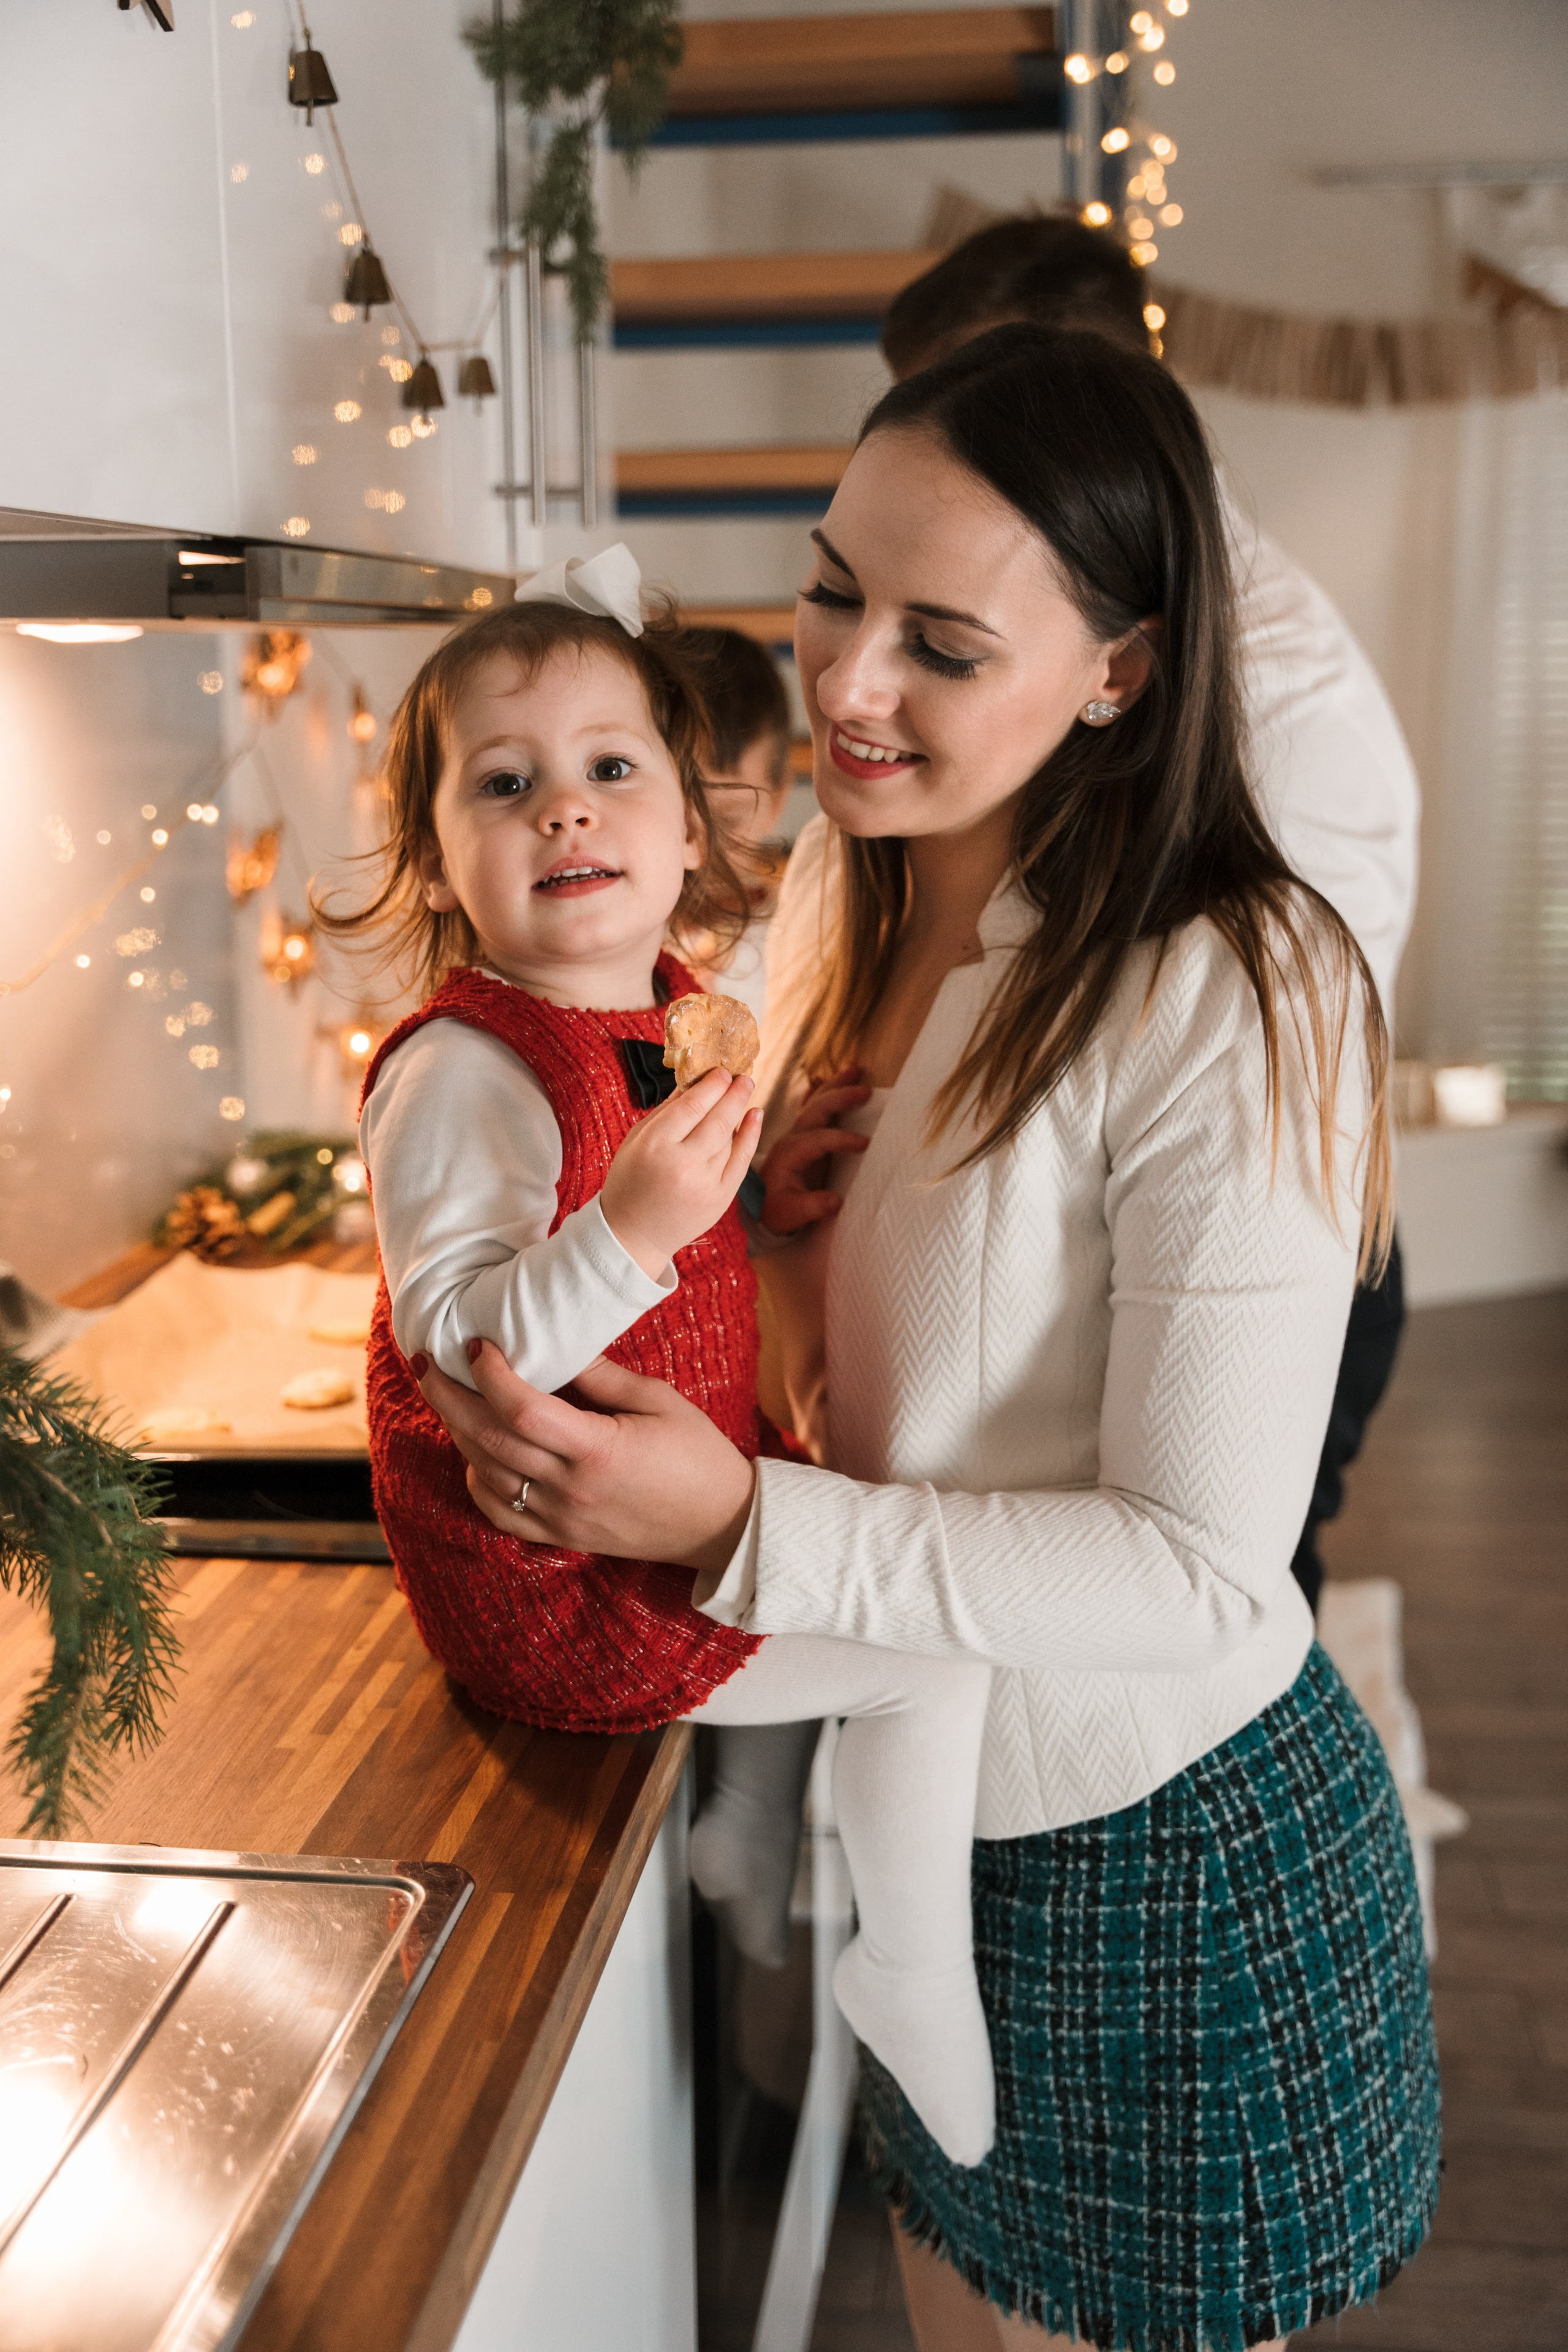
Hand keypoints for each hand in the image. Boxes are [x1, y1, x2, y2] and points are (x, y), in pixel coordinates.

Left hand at [414, 1342, 755, 1576]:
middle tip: (426, 1361)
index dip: (490, 1374)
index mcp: (597, 1451)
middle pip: (489, 1440)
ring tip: (444, 1396)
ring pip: (488, 1476)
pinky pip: (503, 1514)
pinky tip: (476, 1454)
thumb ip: (602, 1375)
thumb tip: (557, 1343)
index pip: (521, 1411)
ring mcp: (563, 1519)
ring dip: (458, 1433)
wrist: (723, 1525)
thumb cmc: (698, 1456)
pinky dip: (479, 1482)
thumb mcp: (659, 1401)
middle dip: (449, 1397)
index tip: (476, 1343)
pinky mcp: (563, 1538)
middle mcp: (571, 1490)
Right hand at [600, 1067, 761, 1279]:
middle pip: (717, 1120)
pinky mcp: (721, 1199)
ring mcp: (705, 1184)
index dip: (711, 1085)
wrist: (634, 1234)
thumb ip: (665, 1112)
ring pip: (730, 1139)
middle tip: (742, 1076)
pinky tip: (755, 1116)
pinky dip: (751, 1136)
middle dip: (733, 1093)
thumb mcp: (636, 1141)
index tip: (721, 1071)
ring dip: (740, 1111)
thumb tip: (692, 1081)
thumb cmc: (630, 1182)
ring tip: (744, 1092)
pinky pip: (742, 1161)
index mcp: (655, 1146)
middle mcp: (683, 1164)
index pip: (691, 1106)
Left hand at [760, 1066, 870, 1234]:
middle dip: (840, 1097)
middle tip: (866, 1090)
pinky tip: (835, 1079)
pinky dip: (824, 1092)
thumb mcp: (790, 1215)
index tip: (865, 1143)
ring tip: (855, 1069)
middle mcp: (791, 1138)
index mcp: (789, 1154)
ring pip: (816, 1102)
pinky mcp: (802, 1135)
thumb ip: (811, 1207)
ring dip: (835, 1086)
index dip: (841, 1139)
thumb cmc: (775, 1210)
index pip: (819, 1139)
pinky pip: (813, 1107)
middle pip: (816, 1110)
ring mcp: (796, 1133)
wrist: (759, 1207)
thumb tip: (836, 1201)